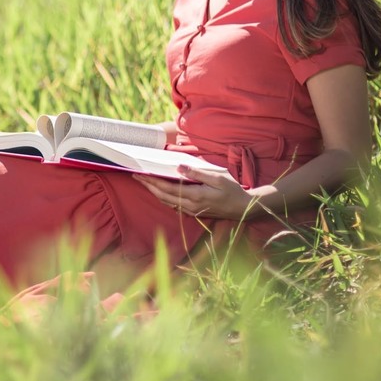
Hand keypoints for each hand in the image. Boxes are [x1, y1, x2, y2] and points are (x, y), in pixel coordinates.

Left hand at [134, 165, 258, 220]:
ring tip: (145, 183)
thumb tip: (179, 167)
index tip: (140, 174)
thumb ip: (197, 173)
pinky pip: (174, 206)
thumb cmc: (232, 190)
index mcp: (195, 195)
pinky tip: (160, 192)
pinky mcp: (195, 212)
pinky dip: (164, 198)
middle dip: (149, 186)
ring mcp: (192, 211)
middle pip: (163, 196)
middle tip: (136, 177)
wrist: (244, 208)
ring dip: (155, 193)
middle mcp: (191, 205)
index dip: (152, 182)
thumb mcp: (217, 177)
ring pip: (167, 202)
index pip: (167, 188)